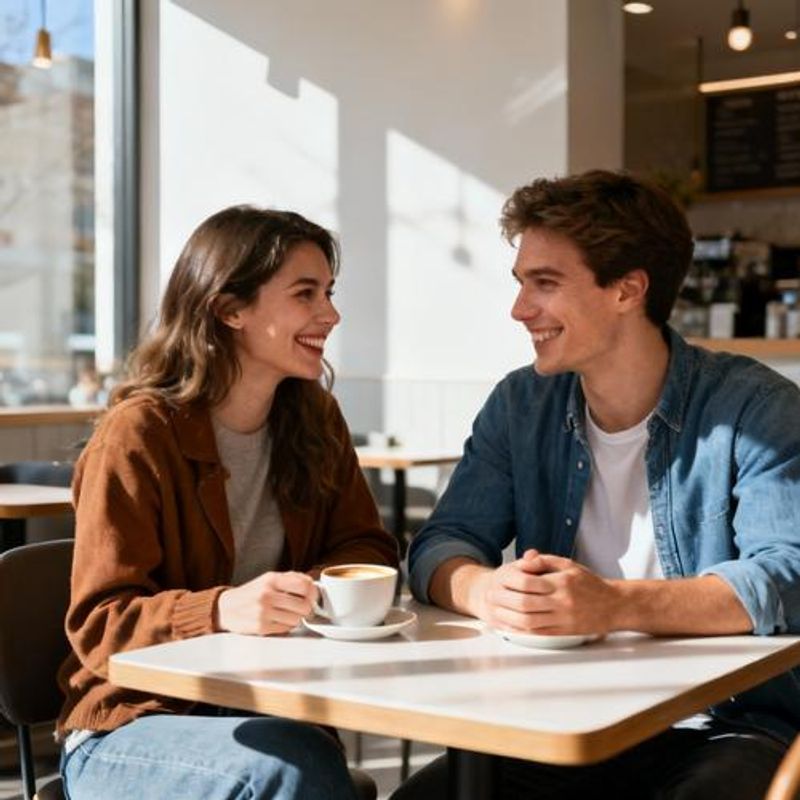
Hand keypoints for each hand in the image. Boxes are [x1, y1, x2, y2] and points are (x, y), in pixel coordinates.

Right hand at [216, 571, 316, 635]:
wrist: (226, 608)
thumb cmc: (252, 593)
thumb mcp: (268, 579)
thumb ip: (290, 578)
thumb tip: (311, 583)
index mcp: (271, 579)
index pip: (303, 585)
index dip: (313, 592)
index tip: (313, 596)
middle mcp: (267, 594)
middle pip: (303, 605)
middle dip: (307, 608)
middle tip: (304, 608)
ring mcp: (264, 612)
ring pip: (297, 619)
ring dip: (297, 618)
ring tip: (289, 614)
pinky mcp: (261, 627)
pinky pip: (286, 628)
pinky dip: (287, 625)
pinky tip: (280, 620)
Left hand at [474, 550, 620, 635]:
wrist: (614, 605)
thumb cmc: (589, 583)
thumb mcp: (568, 564)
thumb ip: (544, 561)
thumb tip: (525, 558)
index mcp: (561, 582)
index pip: (529, 583)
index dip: (510, 583)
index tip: (497, 580)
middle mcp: (562, 602)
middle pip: (525, 603)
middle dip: (504, 601)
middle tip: (490, 598)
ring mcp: (564, 619)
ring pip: (530, 621)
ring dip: (509, 618)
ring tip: (496, 613)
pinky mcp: (565, 631)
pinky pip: (539, 633)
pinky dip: (522, 630)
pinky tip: (511, 625)